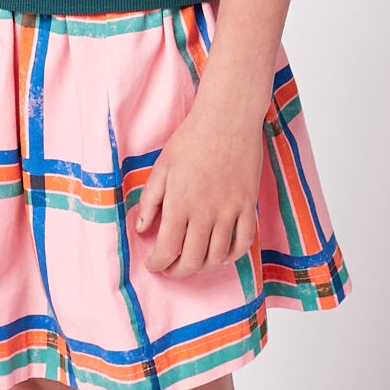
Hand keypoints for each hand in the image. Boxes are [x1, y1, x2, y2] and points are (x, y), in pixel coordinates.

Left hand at [131, 96, 263, 277]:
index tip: (153, 264)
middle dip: (178, 271)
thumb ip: (149, 201)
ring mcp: (230, 211)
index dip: (158, 264)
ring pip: (217, 256)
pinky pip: (243, 242)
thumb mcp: (161, 167)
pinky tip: (221, 255)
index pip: (167, 249)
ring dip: (203, 267)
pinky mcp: (248, 206)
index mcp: (179, 203)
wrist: (228, 118)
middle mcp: (205, 213)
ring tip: (193, 263)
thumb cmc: (191, 139)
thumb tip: (141, 229)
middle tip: (170, 268)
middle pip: (192, 260)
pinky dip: (232, 256)